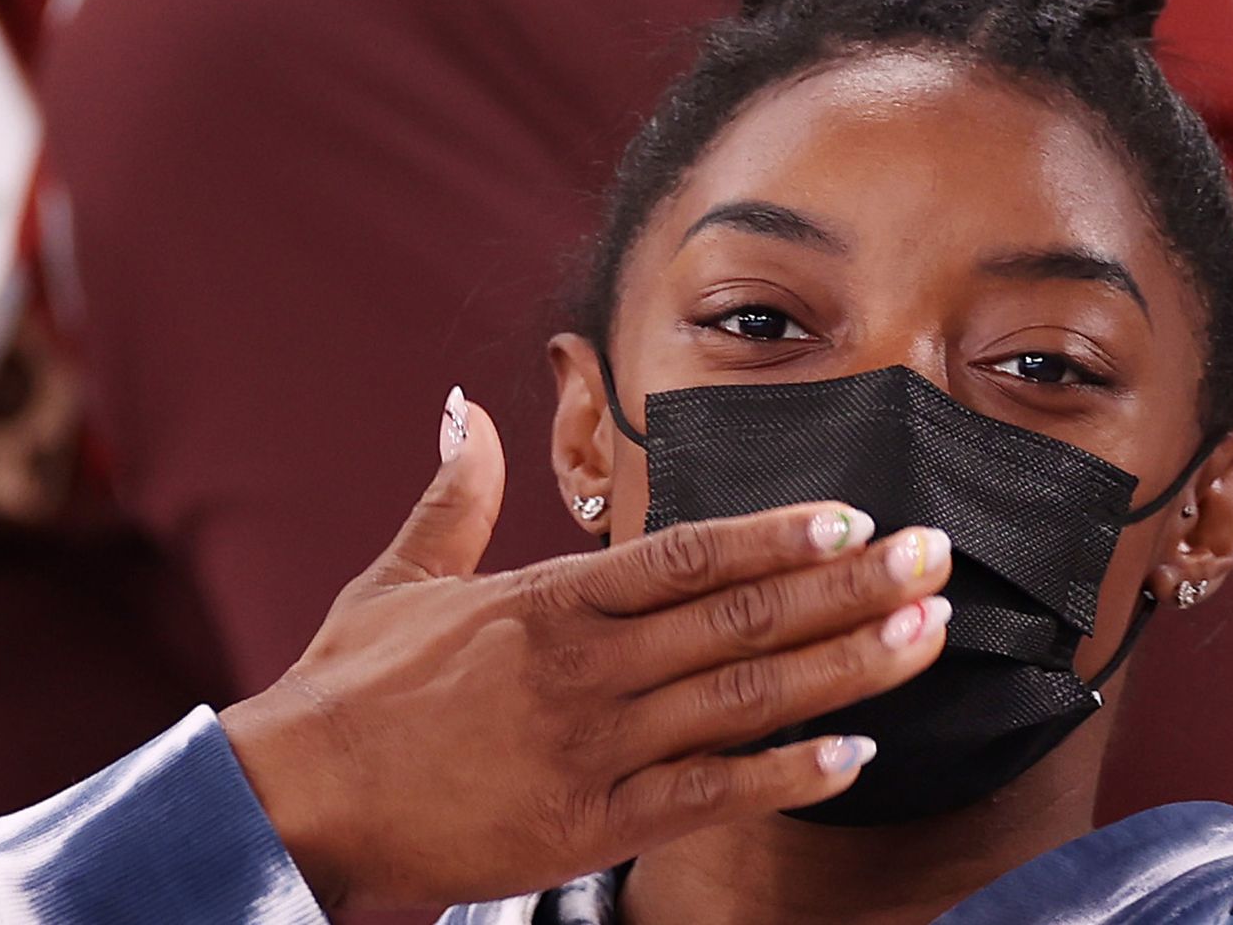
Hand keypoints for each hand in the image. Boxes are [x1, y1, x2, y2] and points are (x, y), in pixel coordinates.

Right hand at [219, 388, 951, 910]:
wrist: (298, 800)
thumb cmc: (352, 688)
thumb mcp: (402, 577)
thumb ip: (455, 493)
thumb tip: (464, 407)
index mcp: (548, 602)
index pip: (685, 555)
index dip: (777, 536)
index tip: (854, 517)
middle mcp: (583, 668)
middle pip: (739, 620)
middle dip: (845, 588)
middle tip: (933, 561)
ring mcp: (593, 748)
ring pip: (742, 701)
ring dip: (844, 668)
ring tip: (924, 638)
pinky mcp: (590, 824)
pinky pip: (708, 795)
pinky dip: (786, 776)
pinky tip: (856, 756)